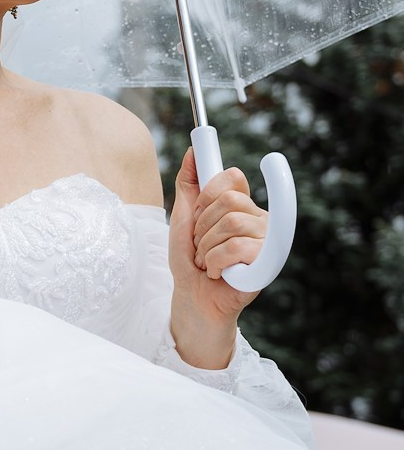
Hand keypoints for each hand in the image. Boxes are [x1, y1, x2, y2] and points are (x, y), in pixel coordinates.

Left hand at [167, 147, 263, 367]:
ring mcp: (266, 240)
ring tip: (209, 262)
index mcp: (241, 204)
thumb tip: (193, 151)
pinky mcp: (267, 262)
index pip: (232, 177)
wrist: (192, 298)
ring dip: (207, 248)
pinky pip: (236, 248)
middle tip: (201, 245)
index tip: (198, 212)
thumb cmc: (189, 260)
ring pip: (231, 225)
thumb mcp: (182, 217)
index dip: (208, 194)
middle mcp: (259, 218)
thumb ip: (188, 184)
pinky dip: (217, 262)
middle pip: (230, 201)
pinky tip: (220, 272)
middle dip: (202, 226)